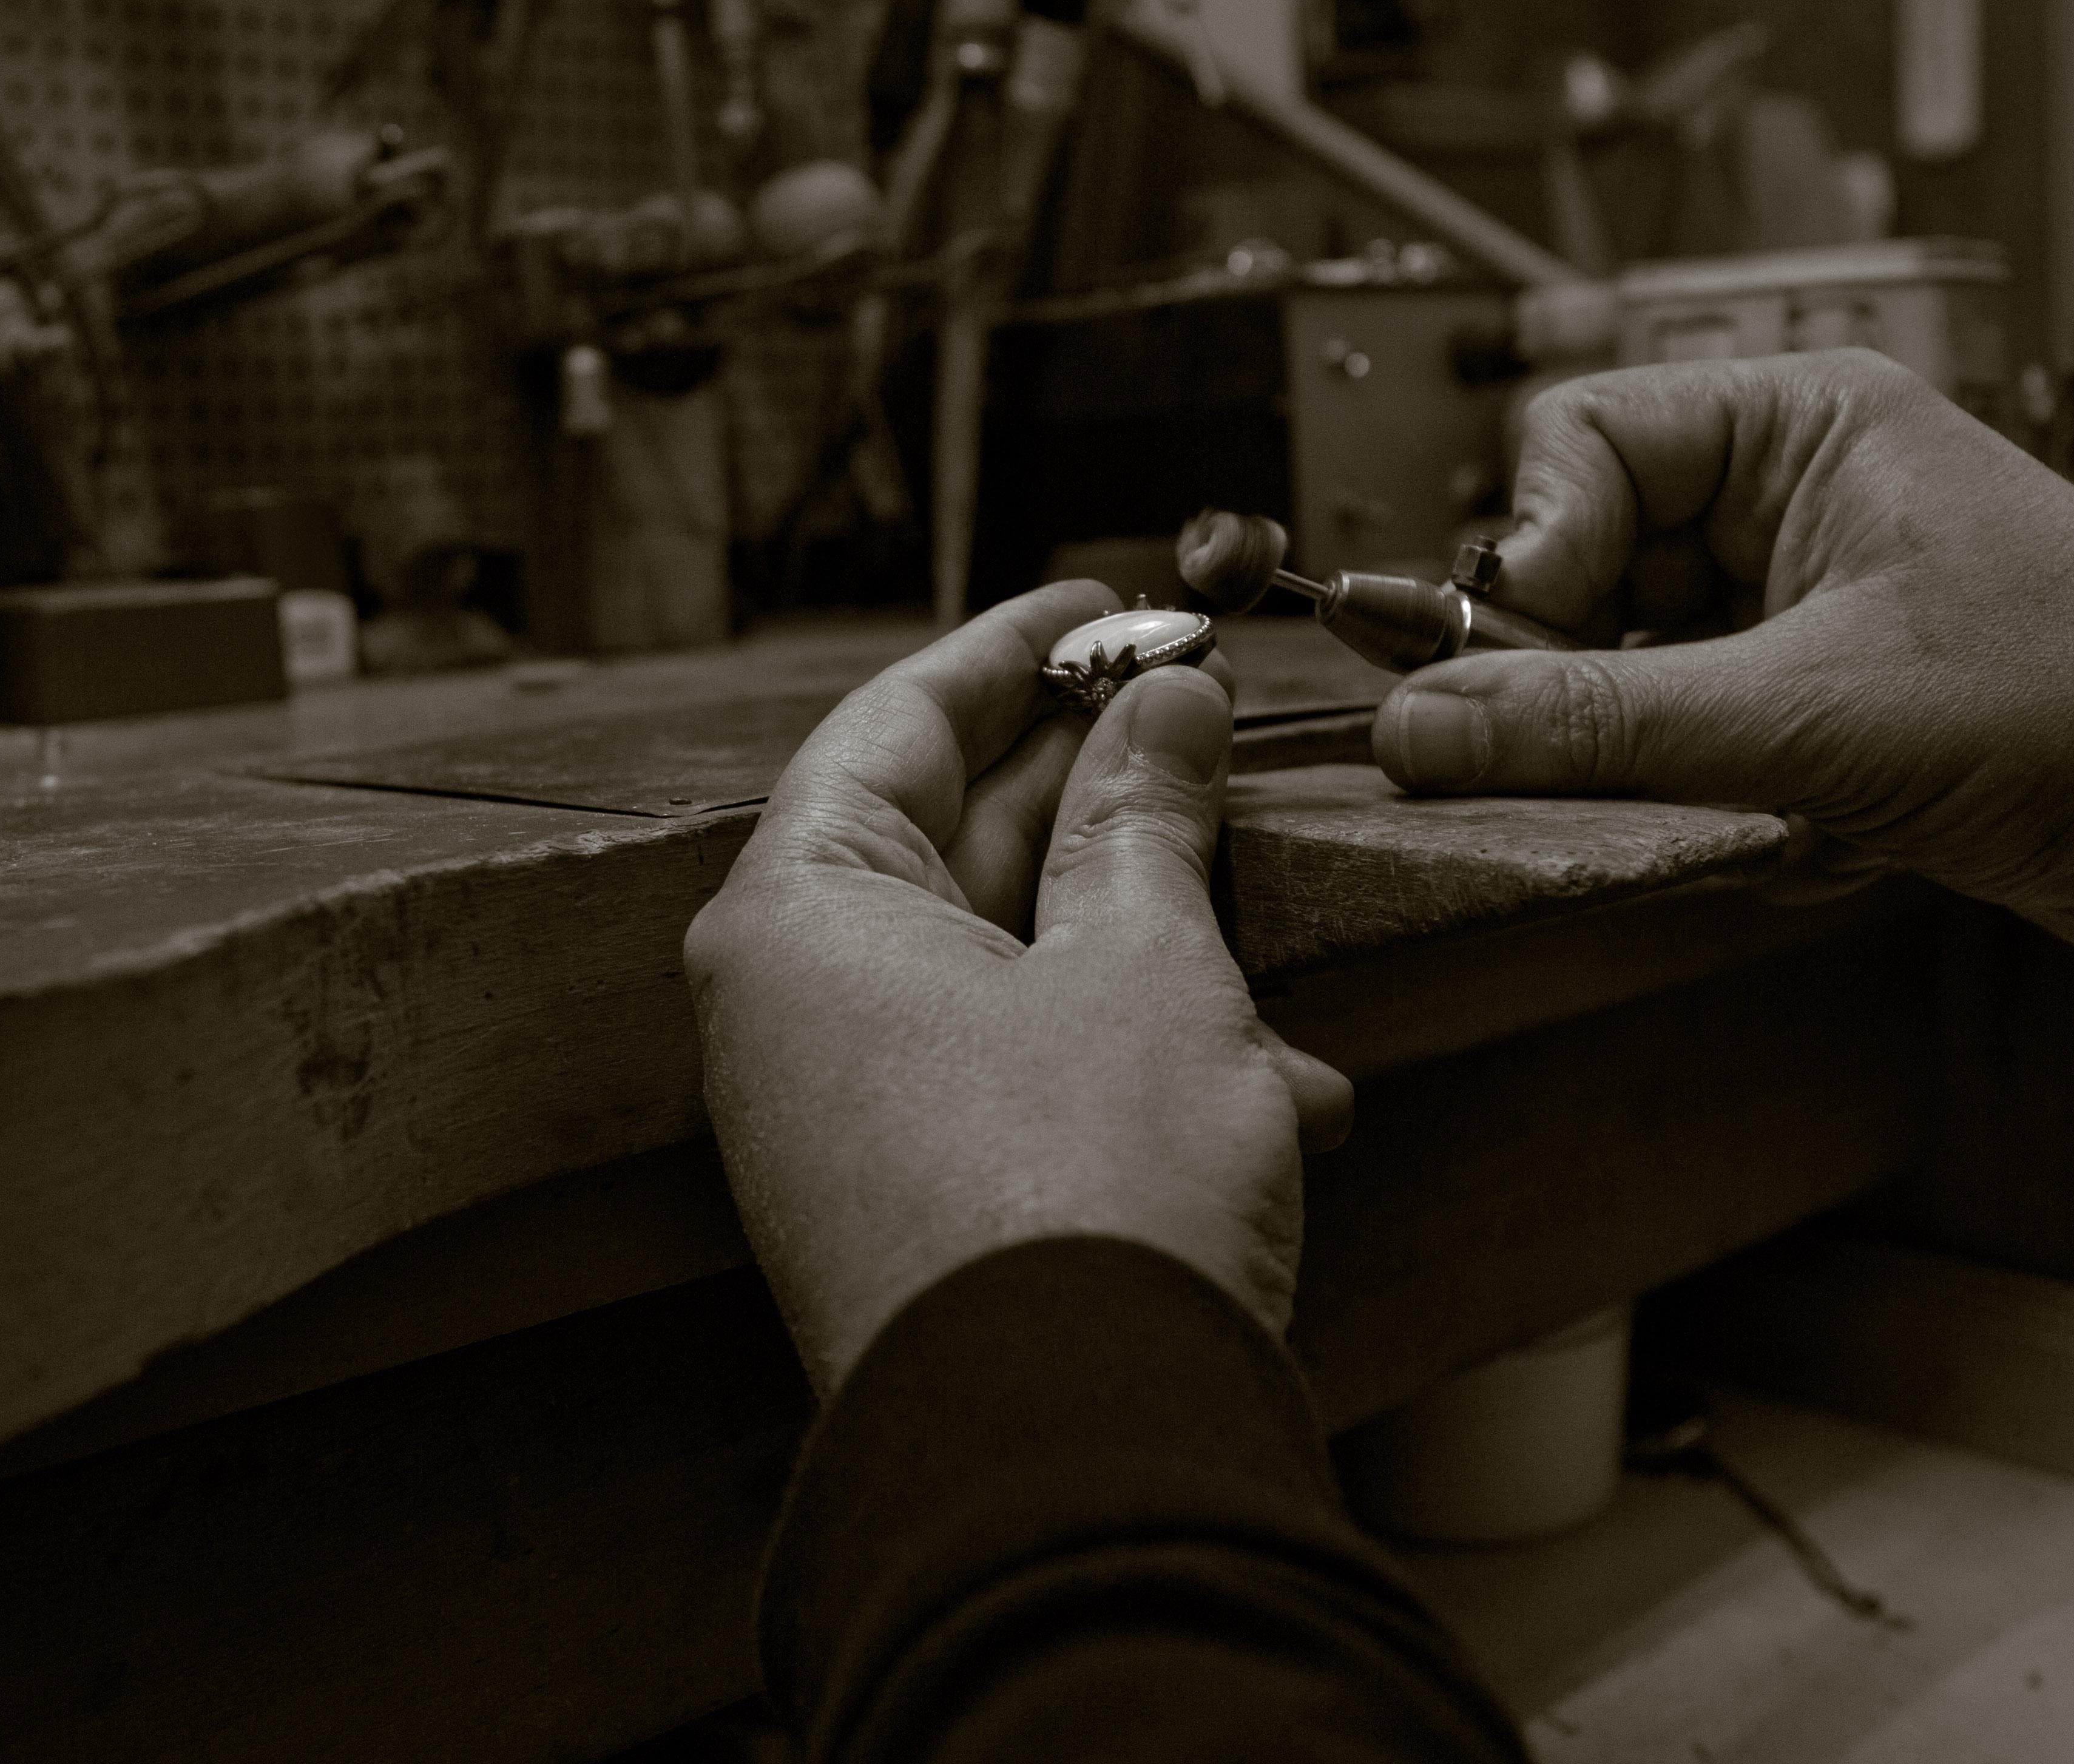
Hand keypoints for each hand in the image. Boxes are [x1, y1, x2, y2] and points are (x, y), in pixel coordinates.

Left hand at [686, 582, 1352, 1393]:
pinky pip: (1021, 1080)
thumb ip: (1148, 822)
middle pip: (947, 841)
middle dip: (1098, 795)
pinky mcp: (916, 1207)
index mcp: (800, 918)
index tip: (1103, 604)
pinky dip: (1136, 1064)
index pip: (893, 723)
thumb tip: (1166, 707)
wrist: (1076, 1468)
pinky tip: (1277, 1092)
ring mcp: (848, 1120)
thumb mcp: (1149, 965)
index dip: (1012, 650)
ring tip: (1271, 932)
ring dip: (1150, 948)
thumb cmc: (1087, 1199)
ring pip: (1008, 968)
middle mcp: (796, 1013)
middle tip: (1201, 725)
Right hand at [1373, 351, 2073, 1059]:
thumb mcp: (1812, 715)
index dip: (1528, 547)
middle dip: (1589, 676)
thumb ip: (1600, 725)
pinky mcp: (1824, 704)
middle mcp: (1796, 498)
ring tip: (1743, 801)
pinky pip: (1694, 743)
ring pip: (1635, 672)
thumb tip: (1426, 726)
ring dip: (1659, 760)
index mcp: (1803, 424)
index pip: (1581, 442)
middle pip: (1591, 565)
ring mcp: (1808, 605)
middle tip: (1588, 753)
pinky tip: (1808, 834)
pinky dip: (1719, 804)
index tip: (1503, 650)